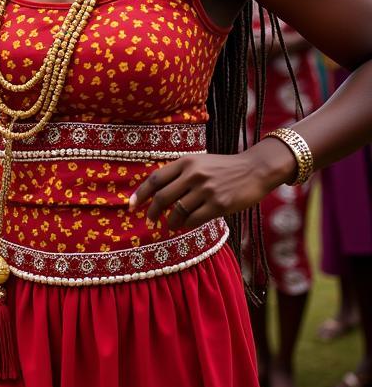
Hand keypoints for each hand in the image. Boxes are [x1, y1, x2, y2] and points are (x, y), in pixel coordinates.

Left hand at [128, 142, 291, 230]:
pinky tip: (185, 225)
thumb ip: (180, 174)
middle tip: (150, 220)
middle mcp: (194, 174)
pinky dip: (185, 224)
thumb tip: (156, 193)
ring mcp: (207, 190)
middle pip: (163, 197)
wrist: (255, 170)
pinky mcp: (219, 204)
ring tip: (170, 224)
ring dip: (170, 221)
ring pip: (177, 211)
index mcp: (186, 162)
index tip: (131, 206)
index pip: (155, 179)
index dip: (140, 194)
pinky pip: (194, 219)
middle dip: (152, 211)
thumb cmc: (224, 168)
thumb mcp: (199, 163)